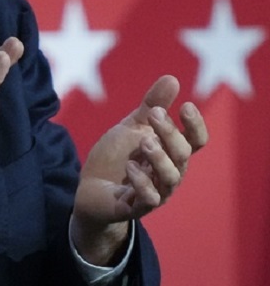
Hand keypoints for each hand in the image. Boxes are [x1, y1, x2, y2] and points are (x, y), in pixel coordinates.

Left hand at [71, 75, 207, 264]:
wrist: (90, 189)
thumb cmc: (117, 157)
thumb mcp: (132, 127)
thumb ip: (151, 106)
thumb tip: (172, 78)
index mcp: (171, 153)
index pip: (196, 141)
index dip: (195, 125)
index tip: (185, 106)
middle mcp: (169, 173)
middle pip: (182, 154)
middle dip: (170, 133)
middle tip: (154, 114)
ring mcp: (156, 192)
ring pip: (171, 178)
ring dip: (160, 158)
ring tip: (144, 142)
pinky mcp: (136, 207)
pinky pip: (149, 199)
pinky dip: (142, 183)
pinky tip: (130, 167)